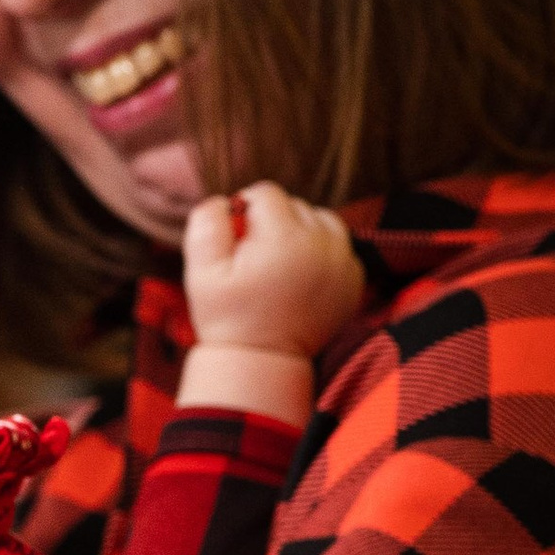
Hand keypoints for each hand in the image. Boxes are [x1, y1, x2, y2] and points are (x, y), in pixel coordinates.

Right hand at [177, 183, 361, 420]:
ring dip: (301, 231)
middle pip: (296, 204)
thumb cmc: (226, 314)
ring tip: (280, 261)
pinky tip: (300, 276)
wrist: (263, 361)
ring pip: (322, 219)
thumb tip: (226, 200)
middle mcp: (322, 245)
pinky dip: (321, 252)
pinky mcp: (354, 279)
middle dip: (273, 221)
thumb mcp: (200, 269)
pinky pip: (339, 245)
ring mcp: (344, 263)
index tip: (237, 240)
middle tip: (256, 259)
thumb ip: (207, 223)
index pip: (266, 193)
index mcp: (285, 238)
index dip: (245, 209)